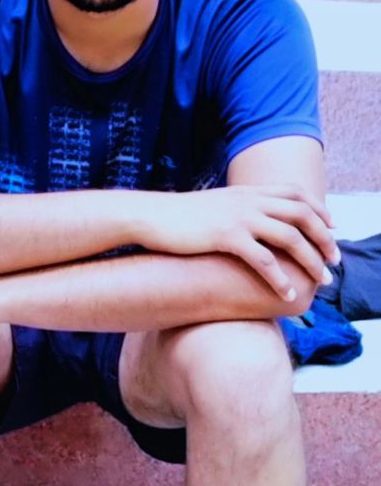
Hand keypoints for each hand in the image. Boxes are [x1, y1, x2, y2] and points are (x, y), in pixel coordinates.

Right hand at [138, 184, 339, 300]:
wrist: (151, 215)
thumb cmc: (180, 216)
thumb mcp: (215, 205)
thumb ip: (238, 207)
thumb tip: (254, 221)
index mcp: (247, 191)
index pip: (296, 193)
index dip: (319, 210)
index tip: (332, 228)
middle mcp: (248, 200)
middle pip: (301, 213)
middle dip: (324, 238)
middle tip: (334, 262)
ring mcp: (238, 217)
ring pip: (289, 236)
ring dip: (310, 260)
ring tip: (320, 281)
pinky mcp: (225, 236)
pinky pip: (262, 259)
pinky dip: (279, 278)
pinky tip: (285, 294)